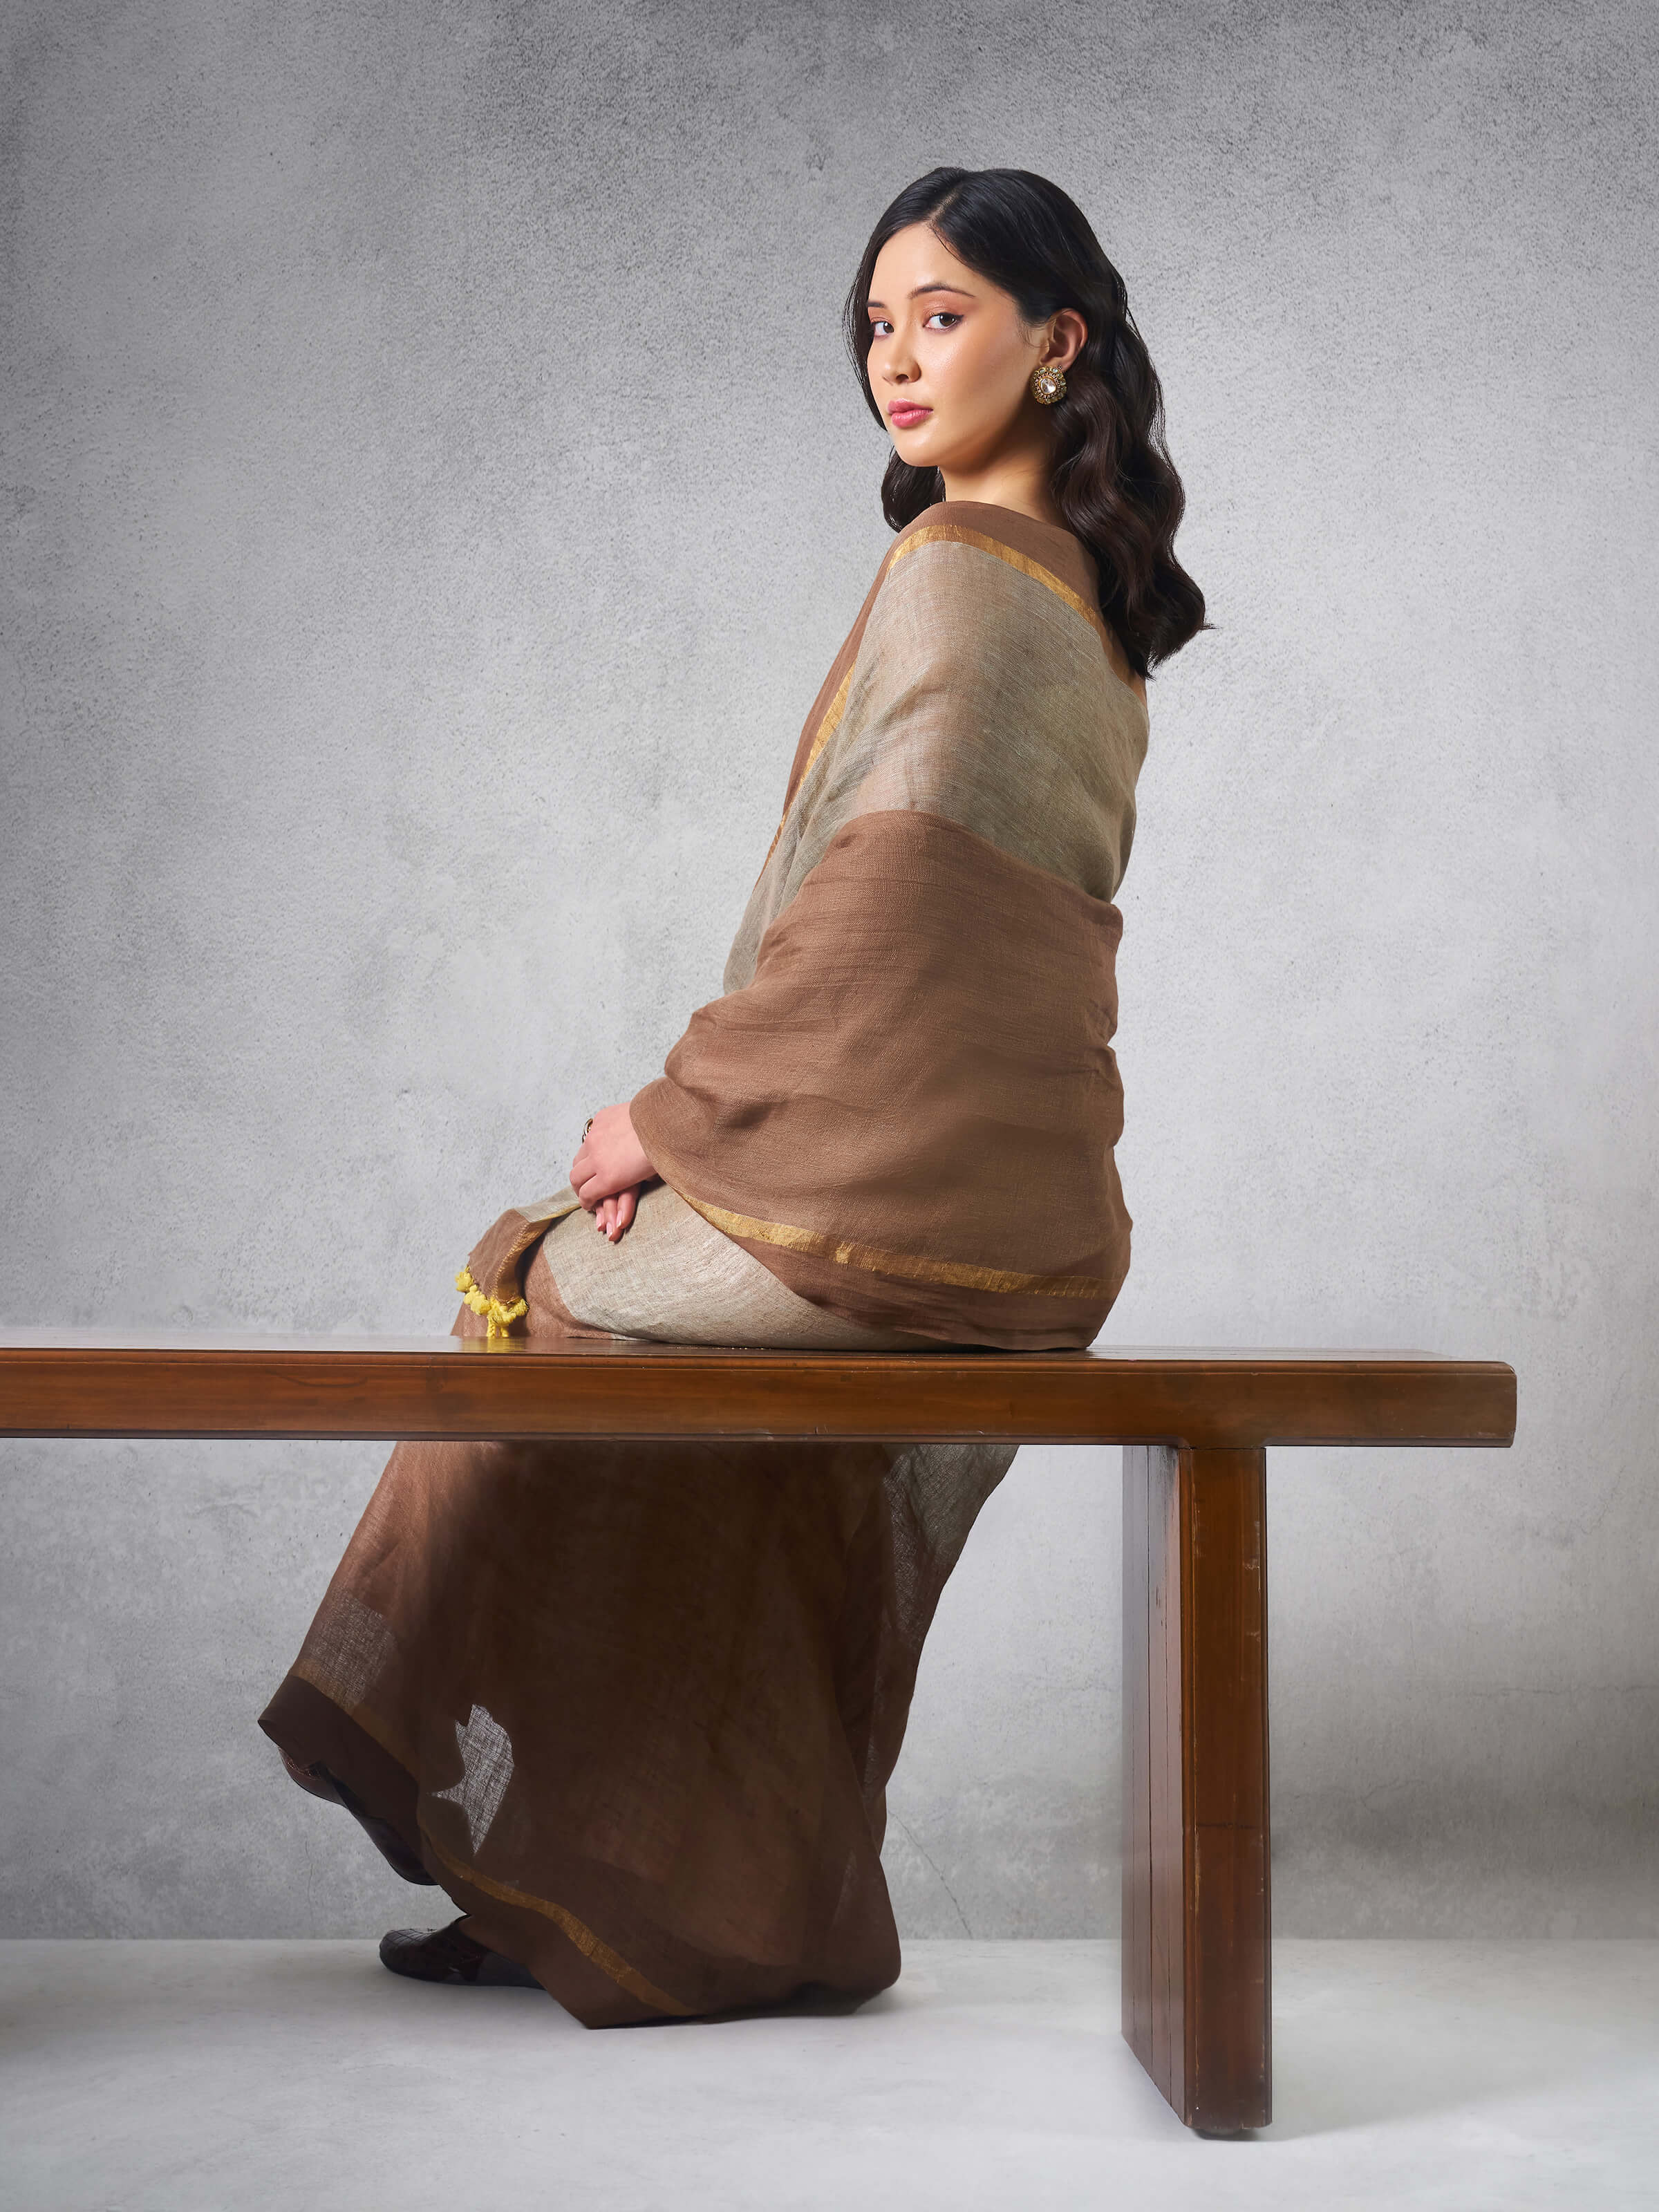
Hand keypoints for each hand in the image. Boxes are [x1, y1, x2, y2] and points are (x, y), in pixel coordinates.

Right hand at [570, 1104, 658, 1241]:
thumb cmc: (664, 1150)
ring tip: (588, 1172)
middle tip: (585, 1191)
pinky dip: (592, 1145)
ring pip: (578, 1157)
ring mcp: (595, 1137)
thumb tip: (624, 1195)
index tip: (589, 1204)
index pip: (586, 1195)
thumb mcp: (648, 1178)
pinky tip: (600, 1146)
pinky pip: (589, 1136)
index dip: (586, 1202)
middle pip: (576, 1178)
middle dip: (579, 1187)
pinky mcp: (600, 1120)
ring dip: (582, 1167)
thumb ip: (631, 1189)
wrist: (667, 1119)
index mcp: (609, 1177)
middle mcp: (597, 1158)